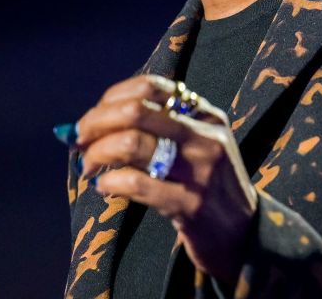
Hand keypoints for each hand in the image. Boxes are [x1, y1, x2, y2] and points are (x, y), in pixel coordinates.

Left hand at [76, 74, 257, 280]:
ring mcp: (200, 169)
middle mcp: (206, 137)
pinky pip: (135, 183)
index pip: (151, 88)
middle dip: (95, 123)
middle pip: (136, 111)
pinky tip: (103, 188)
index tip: (91, 119)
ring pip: (132, 143)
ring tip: (87, 168)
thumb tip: (89, 125)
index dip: (111, 99)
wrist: (243, 234)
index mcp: (208, 117)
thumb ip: (160, 131)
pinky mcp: (189, 203)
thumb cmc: (207, 188)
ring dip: (96, 154)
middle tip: (78, 141)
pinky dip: (109, 182)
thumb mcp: (198, 148)